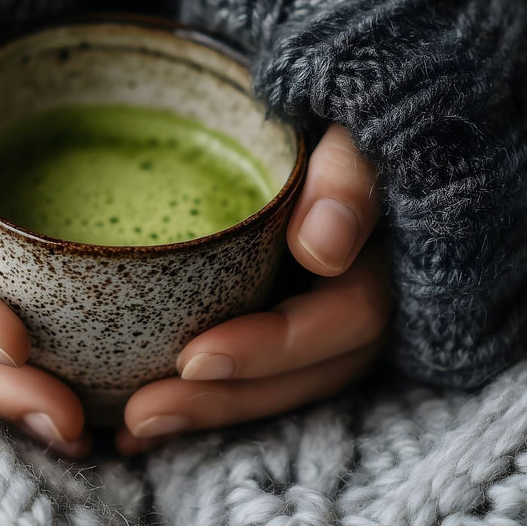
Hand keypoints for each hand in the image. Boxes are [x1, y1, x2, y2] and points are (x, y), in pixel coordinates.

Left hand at [117, 124, 389, 453]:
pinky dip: (206, 398)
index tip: (194, 356)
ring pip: (287, 385)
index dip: (276, 346)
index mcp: (396, 251)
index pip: (351, 315)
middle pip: (313, 371)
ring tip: (130, 428)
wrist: (341, 97)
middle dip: (229, 399)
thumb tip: (324, 246)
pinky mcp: (295, 312)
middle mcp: (372, 294)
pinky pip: (262, 372)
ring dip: (211, 412)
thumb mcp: (354, 114)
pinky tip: (133, 423)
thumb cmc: (340, 98)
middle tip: (142, 414)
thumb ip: (349, 170)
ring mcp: (333, 311)